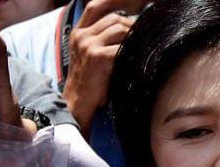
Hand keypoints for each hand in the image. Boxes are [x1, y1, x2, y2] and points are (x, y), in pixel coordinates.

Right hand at [64, 0, 137, 131]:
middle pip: (114, 18)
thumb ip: (100, 39)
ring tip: (139, 49)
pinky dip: (133, 51)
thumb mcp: (88, 55)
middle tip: (142, 37)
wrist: (78, 104)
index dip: (113, 1)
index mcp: (78, 33)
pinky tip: (136, 60)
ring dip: (134, 37)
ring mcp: (88, 45)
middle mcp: (82, 36)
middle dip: (131, 25)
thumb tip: (126, 27)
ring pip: (120, 29)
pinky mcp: (98, 57)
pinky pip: (123, 47)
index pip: (95, 6)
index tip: (132, 3)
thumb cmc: (89, 82)